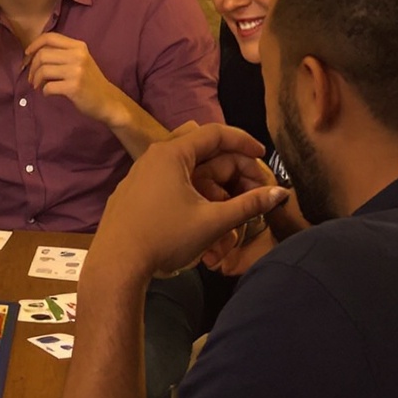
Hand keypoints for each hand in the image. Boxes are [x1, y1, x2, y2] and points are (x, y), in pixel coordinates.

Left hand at [24, 34, 129, 126]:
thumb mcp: (80, 60)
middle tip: (32, 78)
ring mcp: (76, 71)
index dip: (34, 44)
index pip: (50, 37)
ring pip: (43, 70)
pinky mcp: (74, 87)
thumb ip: (62, 53)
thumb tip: (34, 53)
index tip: (27, 54)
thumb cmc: (90, 81)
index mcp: (78, 46)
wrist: (108, 101)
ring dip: (36, 80)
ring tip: (38, 86)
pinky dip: (44, 91)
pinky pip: (48, 87)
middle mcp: (78, 55)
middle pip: (42, 54)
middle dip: (32, 67)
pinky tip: (48, 93)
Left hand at [83, 122, 285, 287]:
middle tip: (249, 183)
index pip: (215, 133)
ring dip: (211, 184)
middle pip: (201, 149)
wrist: (117, 263)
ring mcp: (141, 174)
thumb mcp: (213, 222)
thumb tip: (280, 193)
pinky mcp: (135, 193)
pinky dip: (192, 193)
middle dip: (229, 165)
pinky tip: (202, 215)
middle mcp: (154, 157)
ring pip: (186, 170)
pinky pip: (170, 183)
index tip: (263, 155)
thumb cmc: (165, 238)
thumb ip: (249, 205)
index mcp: (172, 154)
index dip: (244, 142)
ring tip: (229, 206)